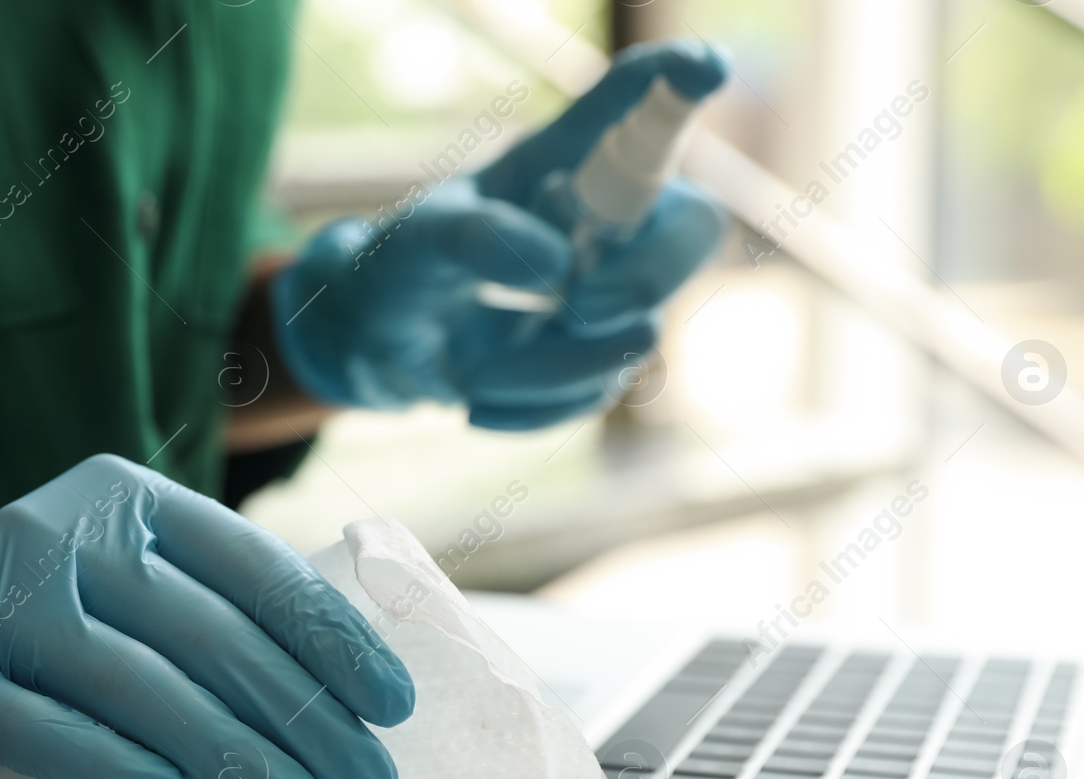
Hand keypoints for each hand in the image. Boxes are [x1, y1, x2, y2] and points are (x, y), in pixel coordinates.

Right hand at [0, 455, 414, 778]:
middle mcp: (63, 529)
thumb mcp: (135, 591)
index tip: (393, 706)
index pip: (255, 568)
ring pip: (138, 681)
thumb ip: (220, 613)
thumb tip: (357, 693)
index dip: (332, 639)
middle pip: (208, 631)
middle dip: (302, 713)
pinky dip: (112, 764)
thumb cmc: (58, 635)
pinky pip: (43, 728)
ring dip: (231, 752)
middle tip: (365, 777)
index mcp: (130, 499)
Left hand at [272, 40, 729, 430]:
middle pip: (694, 230)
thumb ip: (477, 238)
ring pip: (637, 333)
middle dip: (649, 276)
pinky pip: (598, 393)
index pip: (634, 110)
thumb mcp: (418, 240)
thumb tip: (556, 271)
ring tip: (474, 373)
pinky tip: (478, 406)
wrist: (379, 344)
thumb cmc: (403, 265)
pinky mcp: (595, 363)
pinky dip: (535, 408)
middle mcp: (605, 222)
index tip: (704, 64)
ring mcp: (609, 296)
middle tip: (580, 305)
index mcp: (564, 162)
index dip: (675, 84)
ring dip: (552, 366)